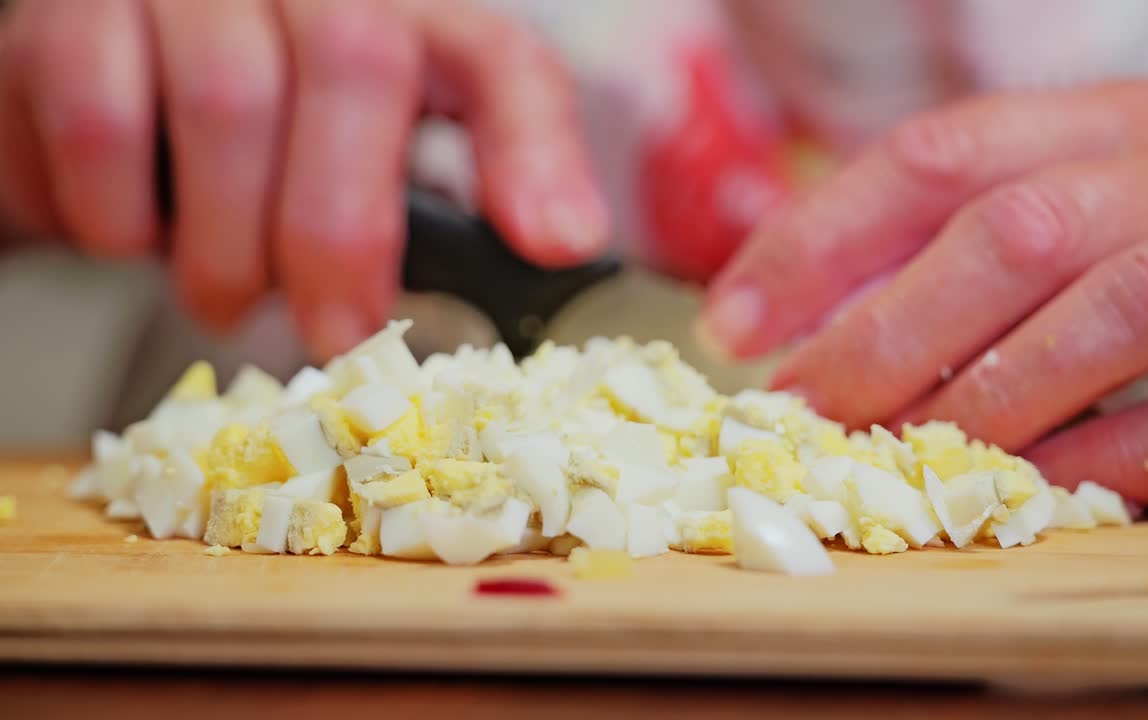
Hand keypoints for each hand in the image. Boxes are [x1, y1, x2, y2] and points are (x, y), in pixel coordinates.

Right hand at [0, 0, 606, 357]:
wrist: (105, 99)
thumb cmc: (264, 151)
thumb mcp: (378, 164)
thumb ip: (471, 187)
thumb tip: (566, 244)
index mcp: (406, 20)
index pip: (498, 59)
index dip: (536, 151)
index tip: (558, 246)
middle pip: (357, 62)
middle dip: (343, 232)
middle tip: (332, 334)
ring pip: (228, 101)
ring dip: (225, 244)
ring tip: (222, 289)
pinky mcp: (68, 11)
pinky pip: (99, 121)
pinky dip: (117, 215)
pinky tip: (134, 228)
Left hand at [699, 79, 1147, 504]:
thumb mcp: (1099, 206)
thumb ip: (979, 245)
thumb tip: (818, 317)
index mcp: (1118, 119)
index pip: (939, 153)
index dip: (820, 238)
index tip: (733, 320)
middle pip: (1015, 229)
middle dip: (884, 329)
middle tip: (798, 408)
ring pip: (1118, 306)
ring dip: (988, 395)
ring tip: (895, 456)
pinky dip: (1111, 456)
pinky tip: (1028, 492)